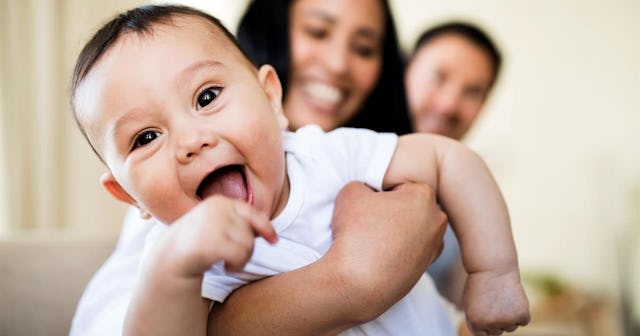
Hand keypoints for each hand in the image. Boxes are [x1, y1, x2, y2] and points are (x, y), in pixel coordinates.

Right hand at [157, 195, 277, 276]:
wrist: (171, 256)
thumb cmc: (199, 240)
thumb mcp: (218, 225)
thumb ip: (240, 224)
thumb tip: (271, 233)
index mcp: (220, 202)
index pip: (251, 213)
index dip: (266, 227)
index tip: (274, 240)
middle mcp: (217, 210)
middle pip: (251, 232)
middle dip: (247, 249)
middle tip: (232, 257)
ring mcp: (212, 225)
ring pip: (248, 246)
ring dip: (242, 260)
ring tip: (228, 262)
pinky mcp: (209, 243)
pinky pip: (239, 257)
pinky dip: (236, 266)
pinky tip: (225, 268)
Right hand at [329, 182, 447, 314]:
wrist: (357, 285)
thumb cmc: (356, 235)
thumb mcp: (351, 192)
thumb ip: (363, 184)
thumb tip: (368, 192)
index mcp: (424, 196)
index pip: (399, 184)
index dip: (379, 191)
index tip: (367, 204)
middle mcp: (437, 220)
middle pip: (409, 205)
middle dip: (392, 210)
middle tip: (369, 221)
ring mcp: (433, 247)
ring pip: (411, 228)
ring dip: (395, 230)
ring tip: (372, 240)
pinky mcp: (424, 269)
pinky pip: (409, 250)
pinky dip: (397, 250)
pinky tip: (378, 256)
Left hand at [462, 268, 529, 335]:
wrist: (493, 268)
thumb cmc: (480, 286)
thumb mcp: (470, 305)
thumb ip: (477, 323)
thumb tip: (486, 335)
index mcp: (475, 323)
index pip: (482, 335)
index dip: (484, 323)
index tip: (485, 311)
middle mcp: (491, 324)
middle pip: (497, 332)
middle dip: (496, 320)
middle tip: (493, 302)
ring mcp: (507, 320)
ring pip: (510, 327)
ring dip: (509, 316)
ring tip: (502, 299)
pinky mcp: (522, 315)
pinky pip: (522, 321)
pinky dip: (520, 312)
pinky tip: (513, 299)